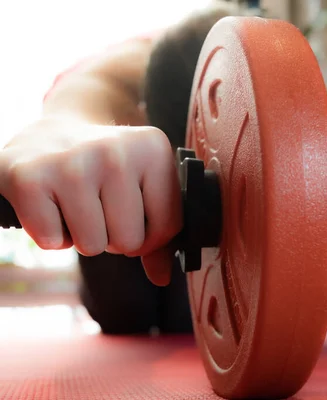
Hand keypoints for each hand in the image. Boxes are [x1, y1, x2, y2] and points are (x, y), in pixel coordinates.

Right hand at [0, 116, 181, 285]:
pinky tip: (50, 204)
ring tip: (76, 203)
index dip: (149, 235)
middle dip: (113, 235)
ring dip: (83, 236)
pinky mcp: (28, 178)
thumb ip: (160, 233)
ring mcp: (71, 163)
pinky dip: (50, 234)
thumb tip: (162, 278)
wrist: (53, 133)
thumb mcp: (143, 186)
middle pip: (129, 241)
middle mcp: (115, 151)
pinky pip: (53, 243)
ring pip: (92, 246)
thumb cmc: (106, 168)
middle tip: (98, 204)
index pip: (167, 227)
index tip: (131, 209)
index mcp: (153, 149)